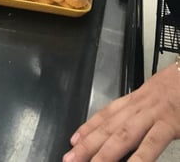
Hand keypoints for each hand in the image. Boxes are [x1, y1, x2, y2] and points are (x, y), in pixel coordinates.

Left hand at [63, 62, 179, 161]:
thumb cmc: (179, 85)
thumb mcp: (158, 95)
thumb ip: (143, 109)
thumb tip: (133, 124)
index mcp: (136, 99)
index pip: (106, 114)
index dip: (88, 127)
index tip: (74, 140)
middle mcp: (139, 105)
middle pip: (109, 127)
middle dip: (88, 145)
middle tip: (70, 158)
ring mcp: (153, 114)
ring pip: (123, 136)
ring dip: (105, 153)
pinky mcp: (169, 122)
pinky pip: (152, 143)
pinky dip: (139, 158)